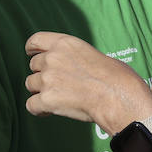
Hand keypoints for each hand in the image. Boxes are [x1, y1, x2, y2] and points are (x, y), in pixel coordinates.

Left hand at [24, 32, 151, 133]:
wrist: (120, 98)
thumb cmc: (117, 79)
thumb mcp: (94, 54)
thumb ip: (74, 56)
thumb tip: (72, 65)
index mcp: (65, 44)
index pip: (36, 40)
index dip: (32, 49)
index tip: (32, 54)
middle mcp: (53, 58)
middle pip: (33, 66)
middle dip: (42, 75)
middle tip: (59, 85)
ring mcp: (48, 79)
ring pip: (31, 84)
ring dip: (41, 92)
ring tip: (59, 98)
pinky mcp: (46, 99)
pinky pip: (31, 105)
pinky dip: (39, 109)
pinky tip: (50, 111)